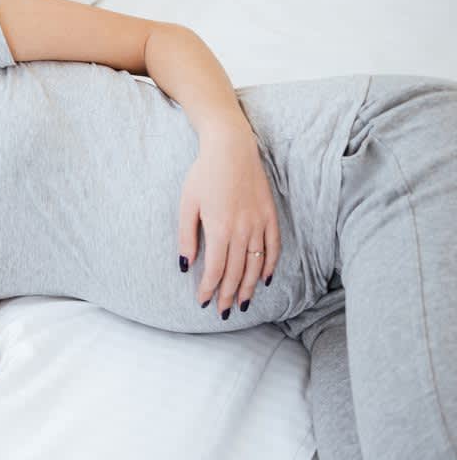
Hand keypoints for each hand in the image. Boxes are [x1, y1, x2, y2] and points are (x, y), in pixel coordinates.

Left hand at [177, 127, 280, 314]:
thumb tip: (185, 265)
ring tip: (244, 304)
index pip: (217, 269)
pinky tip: (265, 279)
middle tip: (223, 312)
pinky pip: (274, 247)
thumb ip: (187, 237)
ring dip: (250, 287)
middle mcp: (243, 230)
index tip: (203, 301)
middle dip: (229, 295)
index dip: (209, 289)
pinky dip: (270, 265)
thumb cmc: (203, 174)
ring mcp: (259, 223)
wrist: (231, 147)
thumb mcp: (187, 204)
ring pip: (257, 264)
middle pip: (238, 272)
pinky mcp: (270, 215)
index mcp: (220, 229)